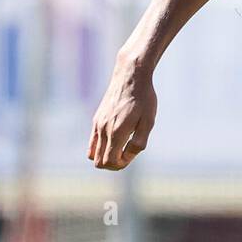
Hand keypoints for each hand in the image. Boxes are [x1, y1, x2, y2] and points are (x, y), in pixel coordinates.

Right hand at [87, 54, 156, 170]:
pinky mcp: (96, 119)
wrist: (131, 76)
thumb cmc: (144, 98)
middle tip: (128, 152)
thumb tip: (128, 156)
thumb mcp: (149, 121)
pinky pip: (93, 142)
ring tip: (122, 147)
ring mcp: (97, 124)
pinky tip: (116, 138)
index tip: (133, 153)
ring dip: (106, 156)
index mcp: (116, 132)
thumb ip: (139, 142)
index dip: (122, 164)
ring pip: (92, 154)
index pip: (110, 162)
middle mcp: (103, 129)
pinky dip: (102, 147)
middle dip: (113, 164)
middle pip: (99, 162)